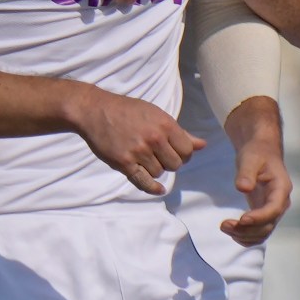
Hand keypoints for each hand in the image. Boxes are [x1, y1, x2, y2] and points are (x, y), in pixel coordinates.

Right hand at [75, 86, 205, 195]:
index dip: (183, 153)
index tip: (175, 151)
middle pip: (175, 165)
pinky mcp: (124, 163)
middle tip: (160, 155)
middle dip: (170, 162)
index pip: (187, 151)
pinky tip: (158, 189)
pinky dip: (152, 188)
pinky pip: (144, 183)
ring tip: (146, 157)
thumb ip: (180, 132)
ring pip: (159, 173)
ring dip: (155, 169)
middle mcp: (154, 139)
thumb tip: (203, 145)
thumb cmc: (128, 110)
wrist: (97, 111)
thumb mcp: (156, 115)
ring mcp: (138, 152)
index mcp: (164, 124)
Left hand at [220, 98, 291, 245]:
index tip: (242, 219)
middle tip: (224, 225)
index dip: (259, 217)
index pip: (273, 209)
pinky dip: (246, 236)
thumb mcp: (250, 158)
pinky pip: (258, 232)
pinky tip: (231, 231)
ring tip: (224, 227)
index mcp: (281, 188)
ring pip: (263, 232)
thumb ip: (246, 173)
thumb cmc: (257, 153)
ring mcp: (273, 210)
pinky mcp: (264, 214)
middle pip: (267, 225)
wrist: (261, 152)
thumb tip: (243, 188)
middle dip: (247, 229)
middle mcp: (280, 203)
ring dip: (244, 235)